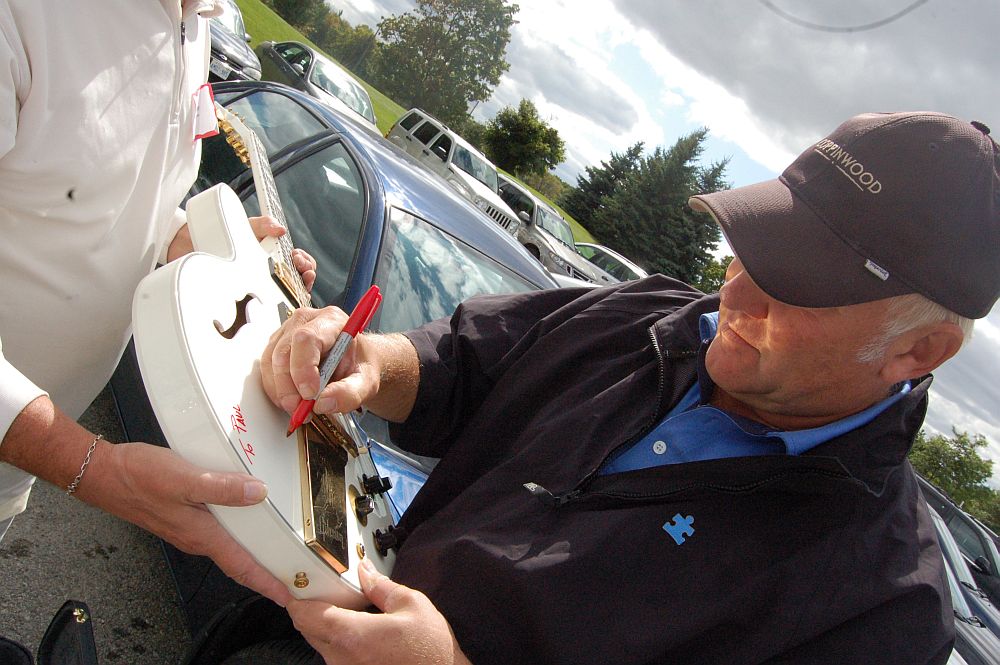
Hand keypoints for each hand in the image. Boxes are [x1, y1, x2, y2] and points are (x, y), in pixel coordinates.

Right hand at [80, 440, 293, 606]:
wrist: (103, 474)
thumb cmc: (138, 477)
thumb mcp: (185, 478)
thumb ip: (222, 487)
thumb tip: (257, 493)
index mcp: (202, 534)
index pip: (241, 566)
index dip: (266, 582)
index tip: (288, 594)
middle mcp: (196, 537)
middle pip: (237, 560)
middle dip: (264, 571)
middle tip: (290, 573)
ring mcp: (188, 529)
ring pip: (227, 545)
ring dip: (251, 551)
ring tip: (275, 548)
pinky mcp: (182, 517)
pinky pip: (217, 530)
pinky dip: (235, 531)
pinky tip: (245, 516)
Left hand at [166, 217, 317, 292]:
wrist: (191, 248)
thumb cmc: (219, 237)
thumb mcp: (246, 226)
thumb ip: (263, 224)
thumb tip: (280, 229)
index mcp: (275, 257)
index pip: (300, 263)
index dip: (304, 261)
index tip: (298, 257)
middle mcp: (272, 275)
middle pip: (301, 279)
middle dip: (306, 271)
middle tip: (299, 266)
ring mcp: (263, 288)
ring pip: (292, 294)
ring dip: (301, 287)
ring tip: (298, 279)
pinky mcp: (252, 302)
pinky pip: (274, 308)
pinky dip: (286, 305)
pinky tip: (287, 299)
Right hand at [260, 306, 381, 415]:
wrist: (356, 361)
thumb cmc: (359, 365)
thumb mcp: (366, 382)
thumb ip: (350, 393)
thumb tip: (323, 403)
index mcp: (331, 321)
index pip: (306, 339)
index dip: (303, 368)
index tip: (310, 393)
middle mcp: (305, 321)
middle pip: (283, 352)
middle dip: (289, 387)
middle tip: (301, 409)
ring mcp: (287, 332)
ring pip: (270, 362)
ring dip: (280, 391)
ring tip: (300, 407)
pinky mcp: (277, 345)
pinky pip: (267, 369)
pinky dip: (276, 389)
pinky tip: (292, 398)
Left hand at [287, 559, 470, 664]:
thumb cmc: (431, 650)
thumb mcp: (411, 605)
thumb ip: (381, 586)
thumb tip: (366, 572)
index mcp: (353, 636)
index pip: (306, 615)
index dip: (297, 597)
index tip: (295, 585)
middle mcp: (343, 659)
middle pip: (309, 629)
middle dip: (312, 608)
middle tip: (325, 590)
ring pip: (321, 643)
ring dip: (326, 625)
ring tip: (349, 610)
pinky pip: (335, 656)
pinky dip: (339, 640)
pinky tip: (360, 630)